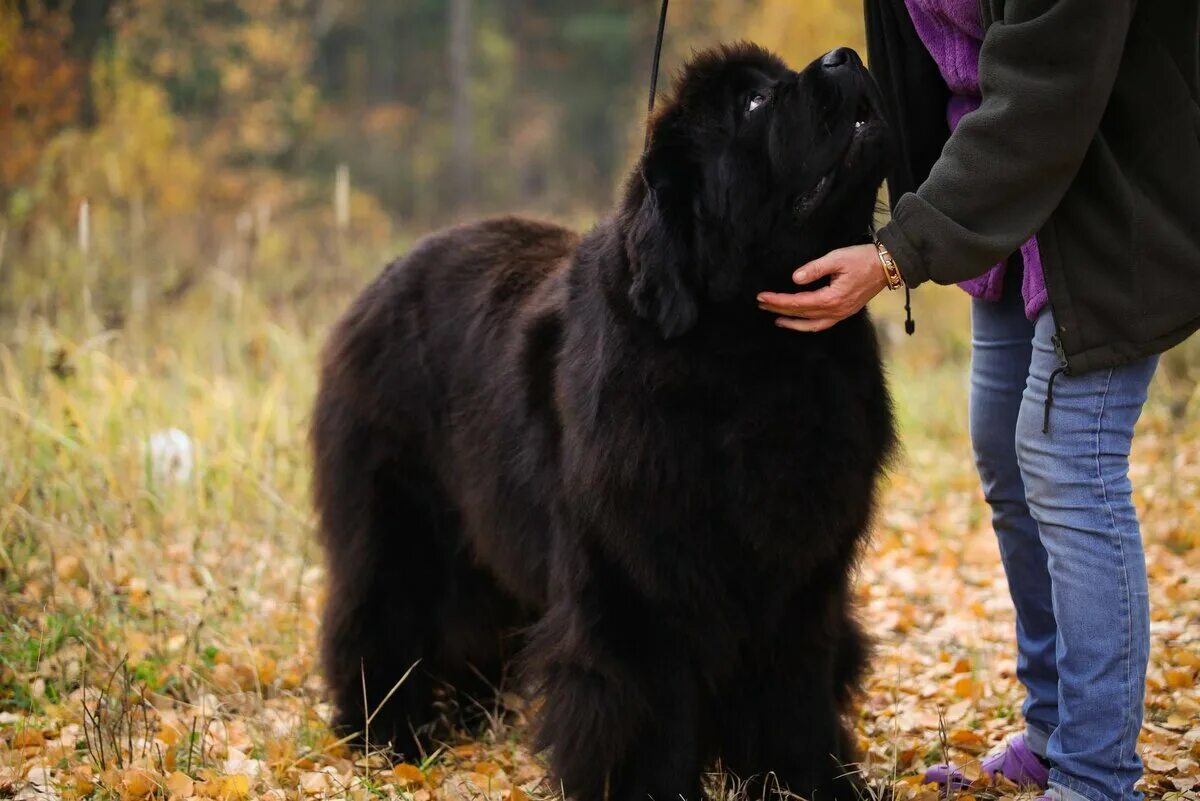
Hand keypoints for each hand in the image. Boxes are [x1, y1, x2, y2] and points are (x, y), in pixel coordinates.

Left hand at [757, 244, 885, 332]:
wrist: (889, 265)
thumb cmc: (864, 259)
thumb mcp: (837, 258)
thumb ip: (815, 268)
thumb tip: (795, 278)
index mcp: (832, 298)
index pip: (797, 302)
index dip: (778, 301)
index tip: (761, 297)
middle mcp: (836, 311)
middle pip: (801, 314)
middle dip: (779, 310)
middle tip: (761, 304)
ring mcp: (842, 314)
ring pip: (811, 324)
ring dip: (792, 322)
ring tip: (776, 319)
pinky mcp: (846, 311)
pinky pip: (822, 324)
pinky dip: (808, 325)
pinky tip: (800, 321)